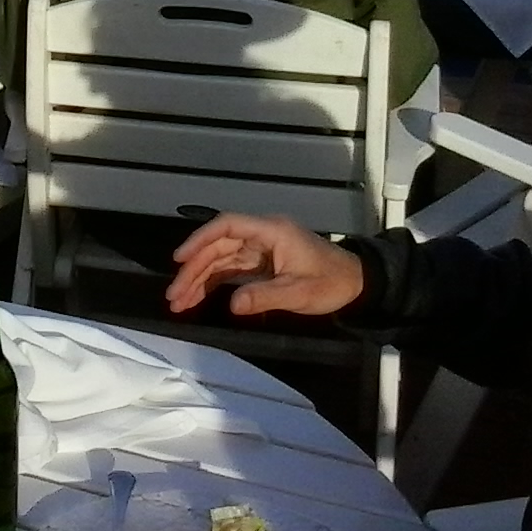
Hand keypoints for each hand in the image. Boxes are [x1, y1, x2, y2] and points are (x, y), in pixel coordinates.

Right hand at [166, 212, 364, 317]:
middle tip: (174, 295)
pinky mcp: (262, 263)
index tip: (180, 258)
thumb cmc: (331, 283)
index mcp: (271, 232)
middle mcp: (262, 236)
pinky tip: (198, 296)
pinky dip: (214, 283)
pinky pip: (231, 270)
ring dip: (200, 278)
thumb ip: (265, 296)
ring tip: (179, 301)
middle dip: (194, 269)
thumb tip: (232, 304)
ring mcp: (261, 249)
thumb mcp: (299, 292)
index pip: (228, 226)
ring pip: (221, 259)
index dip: (201, 239)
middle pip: (219, 246)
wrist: (357, 284)